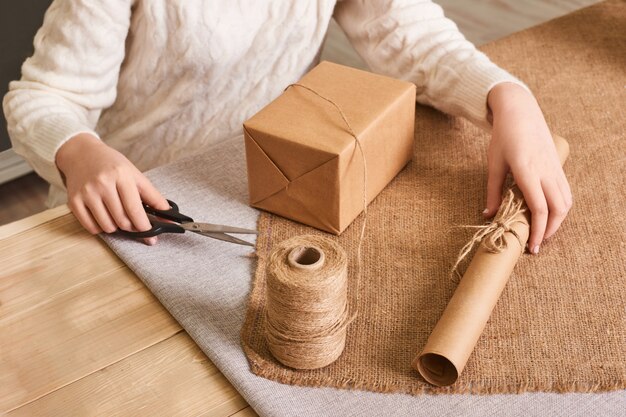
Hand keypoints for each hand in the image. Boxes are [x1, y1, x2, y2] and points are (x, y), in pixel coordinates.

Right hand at [55, 133, 168, 244]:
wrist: (82, 154)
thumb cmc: (112, 164)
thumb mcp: (135, 174)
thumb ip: (152, 196)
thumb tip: (168, 215)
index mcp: (121, 175)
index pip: (135, 209)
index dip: (144, 226)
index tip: (152, 237)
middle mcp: (102, 183)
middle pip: (122, 220)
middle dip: (132, 227)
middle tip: (134, 224)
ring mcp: (86, 193)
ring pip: (107, 226)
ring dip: (116, 228)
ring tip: (117, 216)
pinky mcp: (73, 201)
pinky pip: (91, 227)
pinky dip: (100, 228)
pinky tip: (104, 216)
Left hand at [485, 82, 571, 253]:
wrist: (519, 112)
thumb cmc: (503, 137)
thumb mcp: (493, 165)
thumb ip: (492, 192)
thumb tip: (488, 216)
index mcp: (528, 172)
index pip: (539, 209)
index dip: (537, 231)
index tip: (531, 246)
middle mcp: (546, 171)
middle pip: (558, 209)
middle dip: (549, 230)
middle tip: (536, 244)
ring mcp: (555, 168)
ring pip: (566, 201)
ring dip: (558, 220)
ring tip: (543, 232)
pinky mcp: (558, 165)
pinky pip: (566, 191)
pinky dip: (561, 207)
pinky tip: (550, 214)